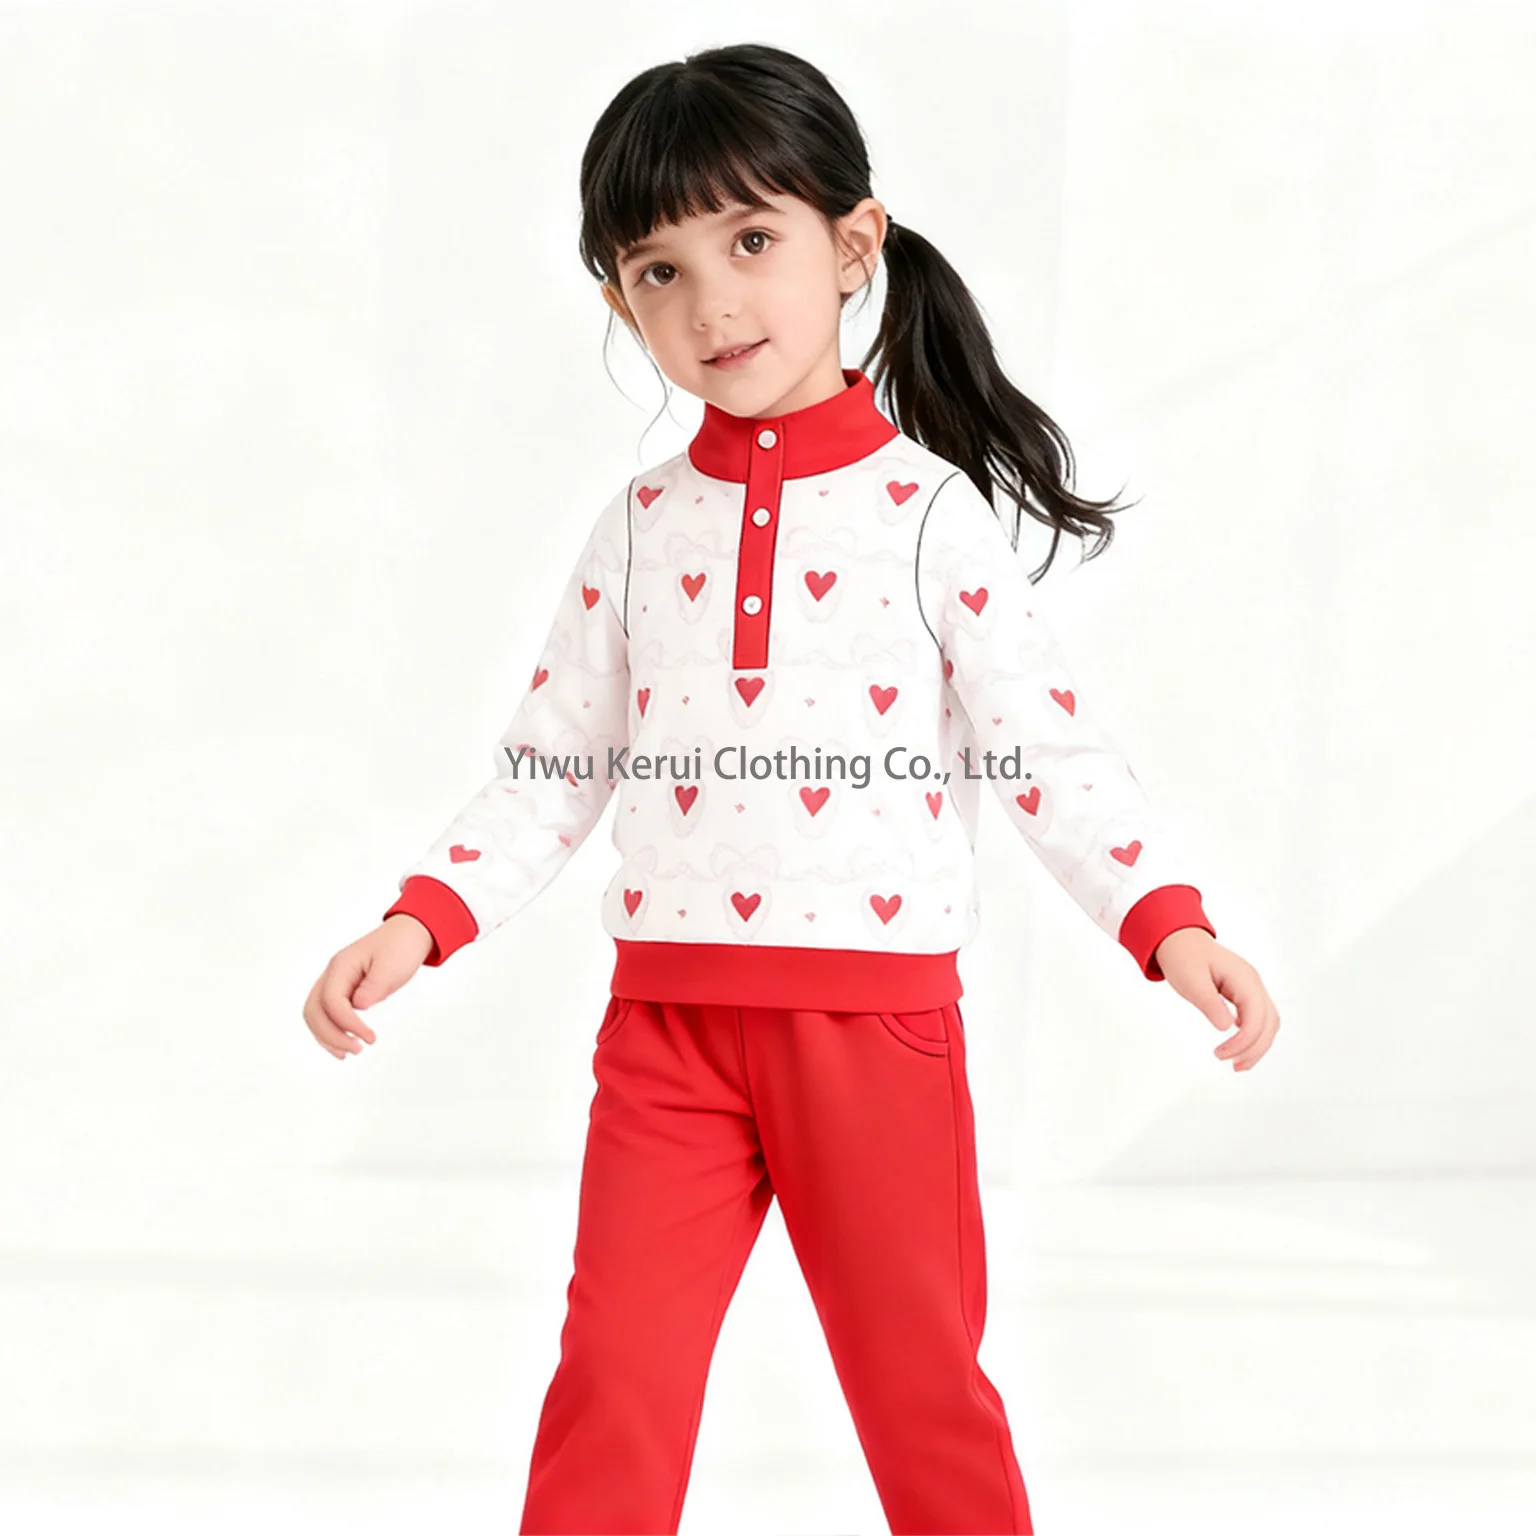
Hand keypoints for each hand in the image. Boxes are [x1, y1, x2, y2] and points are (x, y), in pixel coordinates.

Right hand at [301, 915, 434, 1059]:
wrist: (407, 934)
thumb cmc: (401, 947)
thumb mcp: (392, 967)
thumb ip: (373, 987)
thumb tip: (358, 1006)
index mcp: (341, 965)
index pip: (332, 1001)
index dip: (348, 1024)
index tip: (370, 1038)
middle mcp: (332, 974)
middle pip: (314, 1010)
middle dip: (331, 1035)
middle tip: (357, 1050)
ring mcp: (334, 981)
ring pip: (315, 1014)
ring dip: (326, 1036)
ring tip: (348, 1053)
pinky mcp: (341, 989)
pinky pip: (325, 1013)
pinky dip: (330, 1030)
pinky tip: (343, 1044)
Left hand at [1153, 928, 1280, 1071]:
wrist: (1179, 939)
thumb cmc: (1183, 957)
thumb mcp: (1190, 981)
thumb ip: (1209, 1003)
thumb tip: (1227, 1028)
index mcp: (1243, 978)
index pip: (1256, 1016)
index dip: (1244, 1041)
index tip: (1221, 1054)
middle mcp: (1253, 983)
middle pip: (1269, 1022)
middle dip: (1255, 1048)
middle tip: (1233, 1066)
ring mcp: (1252, 987)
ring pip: (1268, 1022)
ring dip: (1258, 1045)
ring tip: (1237, 1064)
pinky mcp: (1245, 993)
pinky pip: (1259, 1018)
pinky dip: (1254, 1036)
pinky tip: (1240, 1047)